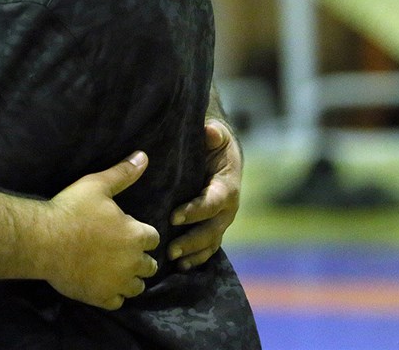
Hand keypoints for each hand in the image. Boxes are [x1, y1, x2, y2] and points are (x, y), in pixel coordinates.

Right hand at [42, 151, 159, 309]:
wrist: (44, 240)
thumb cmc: (71, 210)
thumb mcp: (97, 185)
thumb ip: (123, 174)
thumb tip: (143, 156)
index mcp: (135, 235)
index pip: (153, 238)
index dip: (141, 233)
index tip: (127, 230)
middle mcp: (132, 262)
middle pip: (150, 265)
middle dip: (140, 258)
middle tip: (120, 250)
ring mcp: (117, 283)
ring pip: (137, 286)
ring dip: (130, 278)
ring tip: (114, 269)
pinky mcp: (101, 297)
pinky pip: (118, 302)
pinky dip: (113, 294)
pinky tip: (102, 283)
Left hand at [168, 119, 241, 269]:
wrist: (223, 153)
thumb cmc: (215, 142)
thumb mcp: (216, 134)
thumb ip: (214, 134)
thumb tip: (209, 131)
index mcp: (228, 185)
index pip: (213, 202)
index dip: (195, 211)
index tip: (174, 216)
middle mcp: (228, 207)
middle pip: (212, 229)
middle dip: (192, 240)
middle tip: (170, 249)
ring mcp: (221, 220)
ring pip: (210, 242)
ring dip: (193, 253)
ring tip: (174, 261)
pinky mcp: (213, 226)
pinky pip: (208, 247)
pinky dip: (197, 258)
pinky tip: (181, 267)